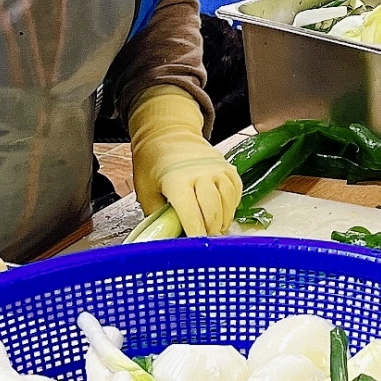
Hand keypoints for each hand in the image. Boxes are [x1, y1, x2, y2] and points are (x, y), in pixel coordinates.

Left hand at [129, 86, 241, 234]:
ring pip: (227, 203)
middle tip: (203, 242)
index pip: (191, 213)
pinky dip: (231, 207)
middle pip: (212, 211)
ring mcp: (217, 169)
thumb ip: (156, 214)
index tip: (194, 246)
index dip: (194, 233)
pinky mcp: (228, 168)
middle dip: (209, 231)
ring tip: (213, 231)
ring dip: (222, 221)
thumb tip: (165, 236)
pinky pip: (236, 192)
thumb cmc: (153, 162)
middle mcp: (201, 173)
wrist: (167, 133)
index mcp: (177, 179)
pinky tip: (222, 214)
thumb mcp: (145, 190)